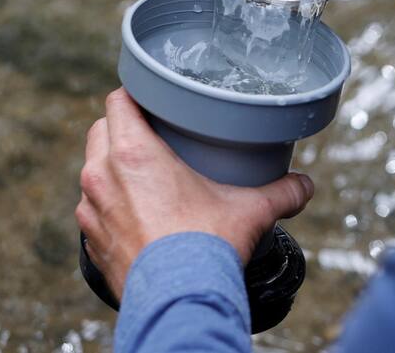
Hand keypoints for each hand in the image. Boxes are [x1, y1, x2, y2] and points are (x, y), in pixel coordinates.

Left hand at [75, 88, 313, 299]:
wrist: (177, 302)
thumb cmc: (205, 247)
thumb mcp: (252, 209)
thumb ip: (282, 191)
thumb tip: (304, 185)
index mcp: (134, 153)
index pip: (118, 101)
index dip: (134, 93)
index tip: (153, 96)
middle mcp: (102, 176)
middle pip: (101, 131)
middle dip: (123, 127)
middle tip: (154, 133)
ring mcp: (92, 211)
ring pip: (92, 172)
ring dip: (112, 168)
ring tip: (144, 175)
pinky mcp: (90, 243)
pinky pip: (94, 211)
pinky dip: (111, 206)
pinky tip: (137, 215)